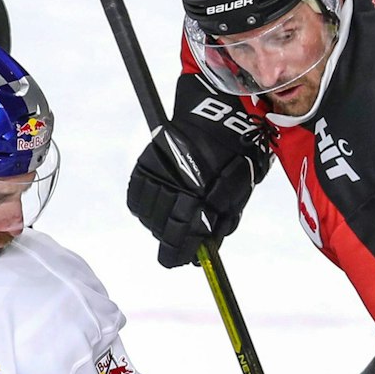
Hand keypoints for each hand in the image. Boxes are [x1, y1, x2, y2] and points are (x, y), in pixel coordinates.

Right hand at [127, 81, 269, 268]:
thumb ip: (221, 222)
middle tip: (178, 242)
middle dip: (170, 239)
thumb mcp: (238, 192)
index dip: (179, 253)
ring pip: (147, 213)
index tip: (178, 261)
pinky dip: (142, 204)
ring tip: (168, 221)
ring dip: (156, 223)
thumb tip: (206, 248)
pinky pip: (136, 192)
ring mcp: (160, 170)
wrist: (224, 112)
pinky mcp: (149, 158)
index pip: (183, 235)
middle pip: (162, 227)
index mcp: (202, 194)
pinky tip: (155, 205)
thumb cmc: (238, 154)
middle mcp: (177, 183)